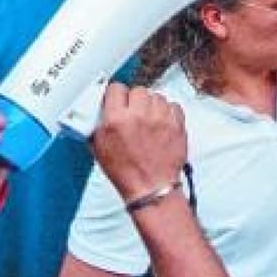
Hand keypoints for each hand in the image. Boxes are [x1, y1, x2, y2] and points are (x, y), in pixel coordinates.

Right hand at [89, 83, 189, 200]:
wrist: (151, 188)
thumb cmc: (125, 172)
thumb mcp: (99, 147)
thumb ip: (99, 123)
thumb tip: (101, 107)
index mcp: (115, 120)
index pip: (116, 88)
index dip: (116, 95)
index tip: (118, 100)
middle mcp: (139, 115)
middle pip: (138, 90)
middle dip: (135, 100)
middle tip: (134, 113)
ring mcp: (160, 118)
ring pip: (156, 96)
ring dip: (152, 105)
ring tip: (148, 120)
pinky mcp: (177, 124)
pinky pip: (173, 105)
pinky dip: (168, 112)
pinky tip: (161, 123)